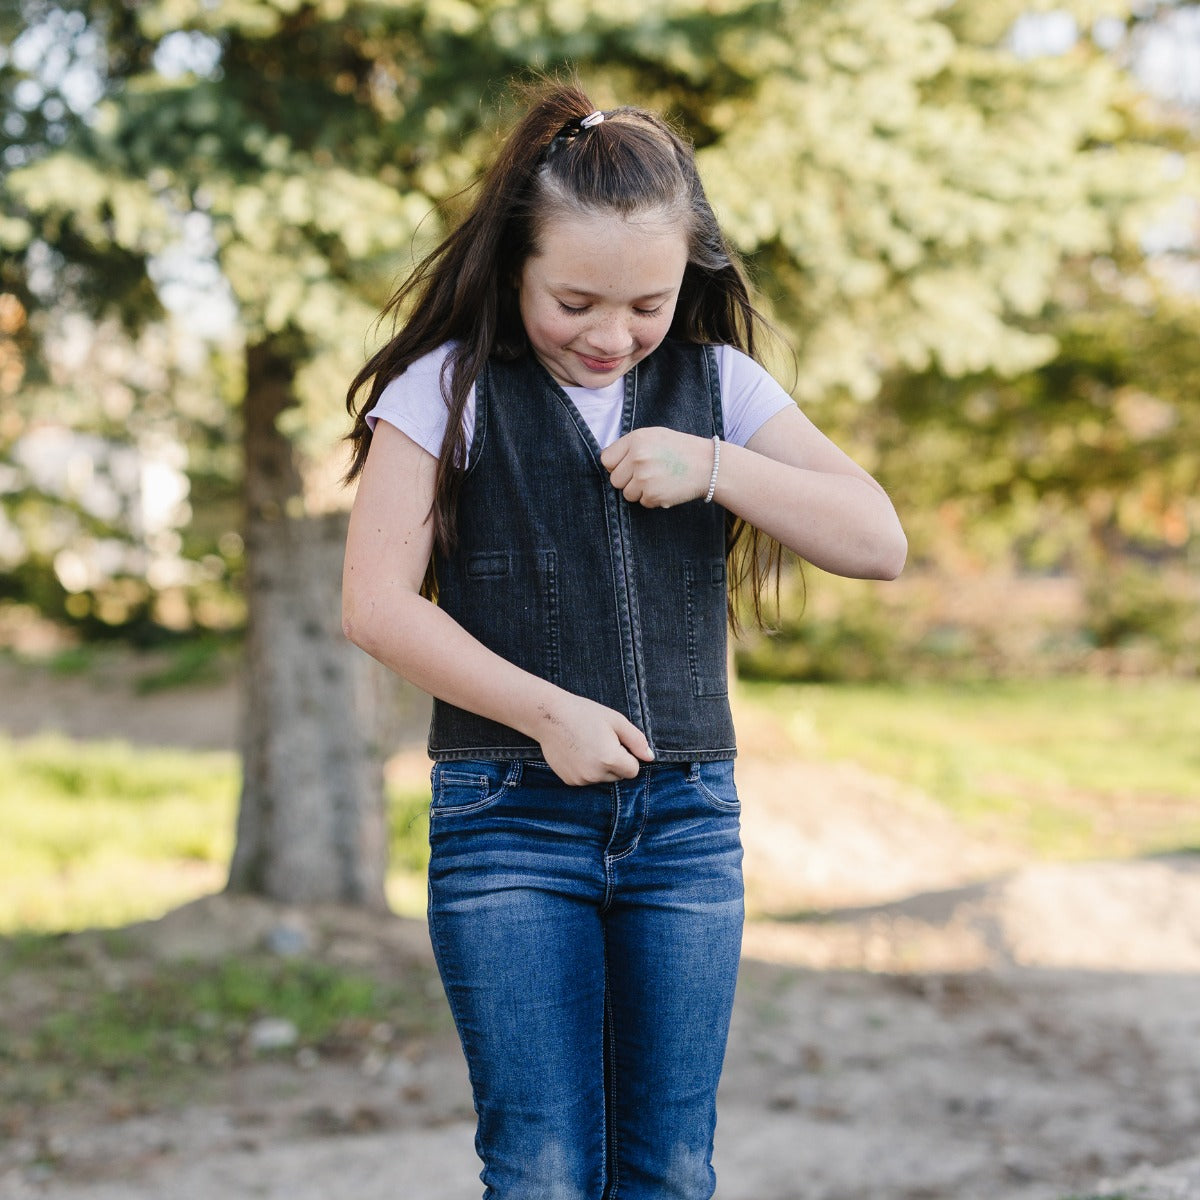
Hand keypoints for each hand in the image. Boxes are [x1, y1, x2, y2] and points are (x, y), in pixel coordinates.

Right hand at [532, 693, 653, 785]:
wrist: (549, 716)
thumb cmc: (584, 714)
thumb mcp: (616, 721)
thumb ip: (637, 741)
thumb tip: (650, 758)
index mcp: (610, 759)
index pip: (633, 770)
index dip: (628, 756)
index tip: (616, 742)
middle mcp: (596, 774)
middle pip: (618, 776)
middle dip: (615, 762)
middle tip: (600, 740)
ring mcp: (581, 780)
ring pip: (602, 779)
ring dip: (601, 767)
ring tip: (587, 744)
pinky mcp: (570, 781)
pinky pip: (587, 779)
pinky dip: (586, 769)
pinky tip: (577, 752)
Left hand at [600, 428, 711, 508]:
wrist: (708, 465)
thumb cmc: (679, 449)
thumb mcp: (654, 436)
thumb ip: (630, 446)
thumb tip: (608, 462)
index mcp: (636, 440)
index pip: (606, 459)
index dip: (616, 465)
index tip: (627, 466)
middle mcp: (638, 458)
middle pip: (615, 480)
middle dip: (627, 480)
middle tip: (647, 474)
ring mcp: (645, 478)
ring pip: (627, 494)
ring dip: (640, 491)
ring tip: (658, 480)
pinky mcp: (654, 495)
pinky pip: (642, 502)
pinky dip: (652, 499)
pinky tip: (666, 487)